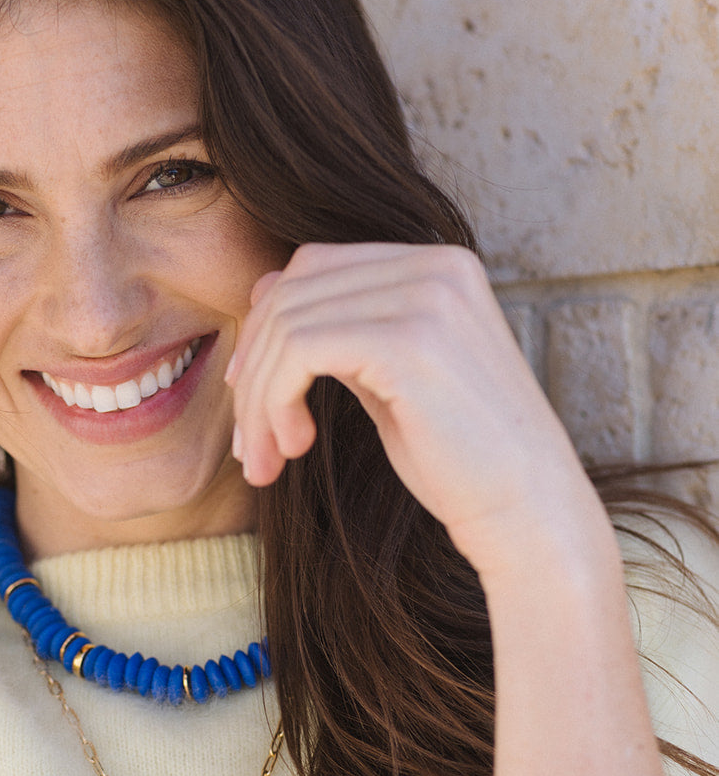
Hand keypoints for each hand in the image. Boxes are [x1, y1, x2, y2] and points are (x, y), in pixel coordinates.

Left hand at [226, 242, 600, 577]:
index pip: (313, 267)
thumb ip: (343, 333)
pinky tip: (293, 447)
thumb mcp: (392, 381)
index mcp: (436, 265)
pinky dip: (274, 402)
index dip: (266, 332)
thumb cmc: (460, 463)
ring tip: (266, 461)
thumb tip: (264, 297)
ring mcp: (426, 296)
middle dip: (254, 370)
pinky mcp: (410, 340)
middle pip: (293, 290)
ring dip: (258, 401)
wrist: (526, 511)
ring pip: (288, 323)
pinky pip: (300, 351)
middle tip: (250, 447)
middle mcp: (436, 264)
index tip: (254, 403)